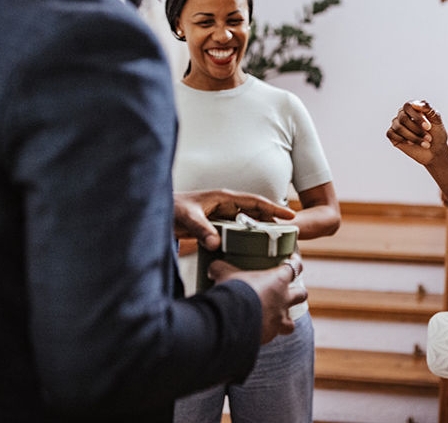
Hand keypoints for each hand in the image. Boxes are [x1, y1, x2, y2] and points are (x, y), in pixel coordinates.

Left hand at [174, 190, 295, 250]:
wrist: (157, 211)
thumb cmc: (172, 208)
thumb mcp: (187, 218)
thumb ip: (201, 230)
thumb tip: (216, 243)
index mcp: (224, 198)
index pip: (255, 201)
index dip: (273, 208)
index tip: (290, 215)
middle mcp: (225, 205)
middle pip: (255, 212)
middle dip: (272, 221)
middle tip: (288, 235)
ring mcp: (221, 215)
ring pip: (247, 222)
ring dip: (261, 230)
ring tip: (275, 243)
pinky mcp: (215, 225)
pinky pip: (236, 230)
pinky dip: (246, 237)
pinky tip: (252, 249)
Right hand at [209, 254, 306, 343]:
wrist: (232, 318)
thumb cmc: (234, 291)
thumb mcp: (225, 274)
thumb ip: (220, 268)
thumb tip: (212, 267)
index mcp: (277, 280)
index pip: (294, 267)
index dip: (296, 263)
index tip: (294, 259)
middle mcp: (283, 300)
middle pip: (301, 294)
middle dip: (298, 293)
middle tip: (289, 292)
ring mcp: (278, 320)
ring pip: (291, 323)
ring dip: (286, 320)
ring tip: (278, 319)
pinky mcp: (269, 336)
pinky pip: (273, 335)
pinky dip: (267, 332)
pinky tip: (258, 331)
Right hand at [386, 100, 447, 165]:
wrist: (435, 150)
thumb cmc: (437, 133)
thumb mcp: (437, 120)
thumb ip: (429, 109)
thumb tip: (416, 104)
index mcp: (413, 107)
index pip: (408, 106)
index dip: (417, 117)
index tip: (428, 127)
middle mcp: (402, 113)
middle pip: (403, 118)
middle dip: (417, 129)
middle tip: (429, 138)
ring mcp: (396, 124)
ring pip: (399, 127)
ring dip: (413, 137)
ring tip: (425, 144)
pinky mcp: (392, 134)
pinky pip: (391, 134)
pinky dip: (403, 139)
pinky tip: (412, 143)